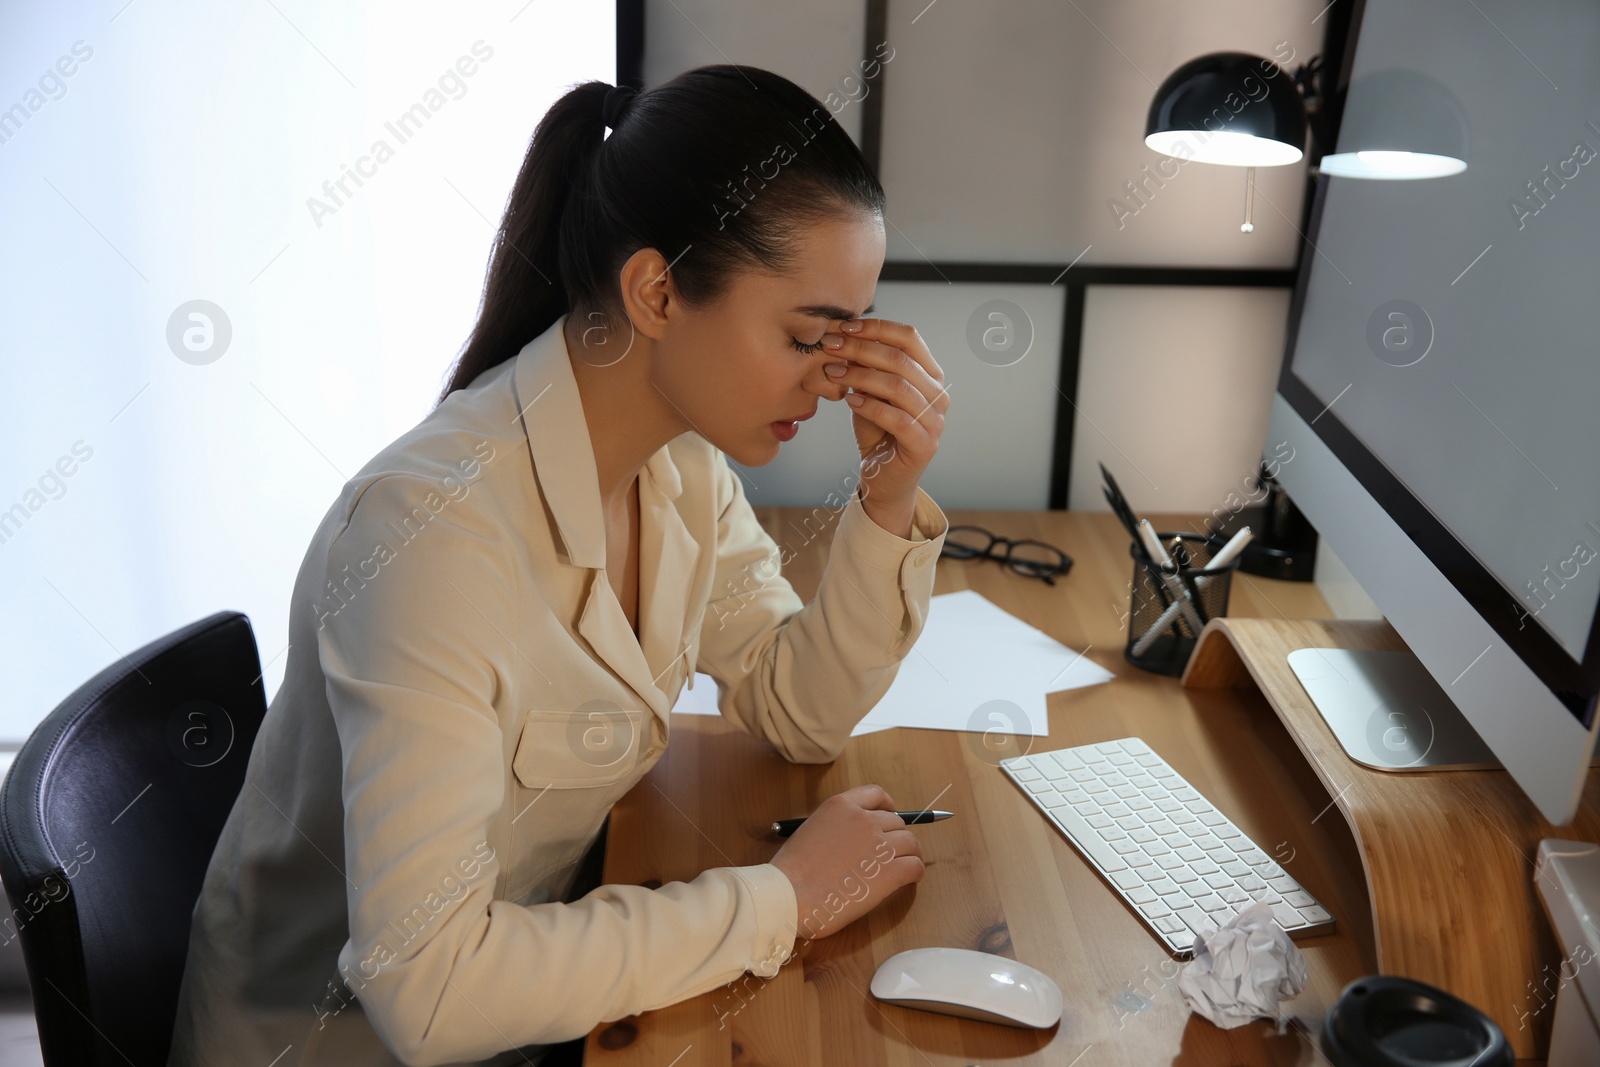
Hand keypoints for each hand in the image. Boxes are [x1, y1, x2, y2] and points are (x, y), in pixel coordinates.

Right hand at [769, 784, 925, 940]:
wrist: (790, 895)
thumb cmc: (792, 871)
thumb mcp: (811, 830)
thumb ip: (836, 827)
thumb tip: (854, 839)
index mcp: (842, 806)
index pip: (876, 794)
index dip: (888, 806)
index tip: (889, 816)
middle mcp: (864, 819)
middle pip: (896, 822)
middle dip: (895, 836)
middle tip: (889, 854)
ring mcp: (879, 844)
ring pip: (910, 843)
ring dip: (909, 854)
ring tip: (903, 866)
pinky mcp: (890, 871)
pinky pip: (915, 865)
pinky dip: (915, 872)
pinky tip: (909, 879)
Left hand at [820, 318, 948, 534]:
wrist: (882, 477)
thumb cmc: (876, 431)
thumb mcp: (868, 392)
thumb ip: (864, 368)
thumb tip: (841, 336)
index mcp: (930, 374)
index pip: (910, 338)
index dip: (877, 328)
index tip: (844, 326)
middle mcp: (939, 394)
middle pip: (901, 360)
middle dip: (861, 349)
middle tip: (830, 346)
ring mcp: (935, 420)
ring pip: (898, 387)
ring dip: (861, 376)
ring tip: (834, 373)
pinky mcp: (925, 445)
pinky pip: (897, 419)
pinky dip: (870, 406)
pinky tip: (849, 401)